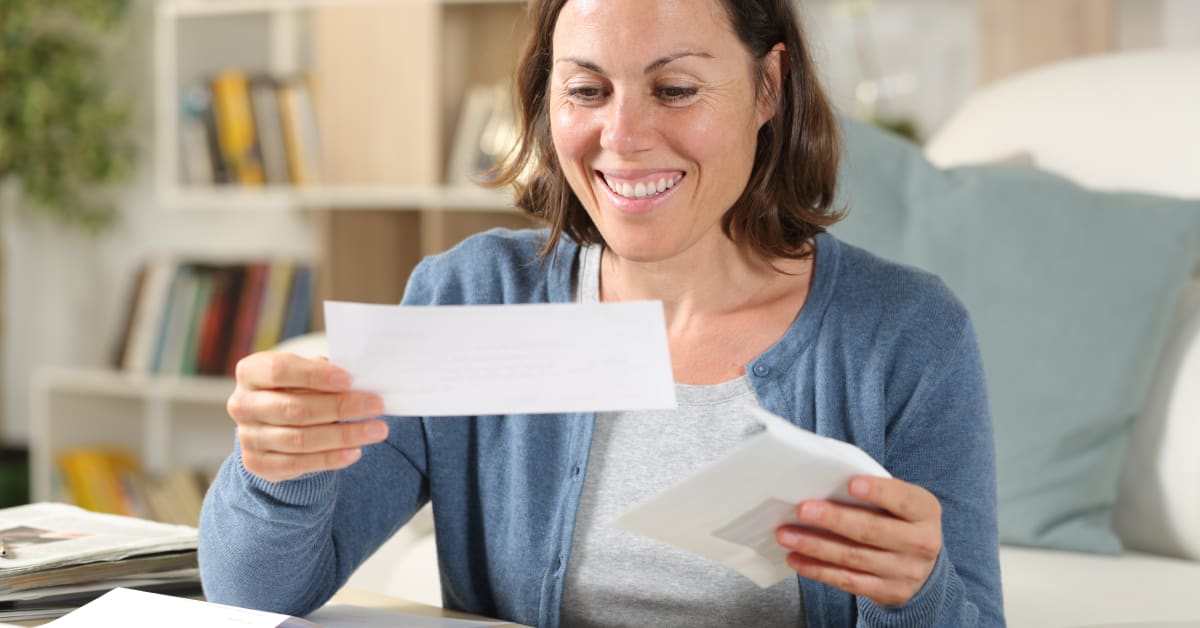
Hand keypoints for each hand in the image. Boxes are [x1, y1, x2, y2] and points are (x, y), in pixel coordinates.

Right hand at [226, 351, 387, 482]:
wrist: (272, 425)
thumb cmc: (296, 389)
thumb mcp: (303, 374)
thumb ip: (323, 373)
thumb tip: (359, 380)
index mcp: (250, 372)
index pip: (279, 370)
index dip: (314, 375)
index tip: (349, 380)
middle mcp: (242, 404)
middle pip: (295, 408)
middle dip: (341, 407)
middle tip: (377, 405)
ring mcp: (248, 437)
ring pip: (300, 440)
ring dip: (343, 436)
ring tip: (376, 431)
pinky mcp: (258, 464)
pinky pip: (299, 464)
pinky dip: (331, 458)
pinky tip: (355, 451)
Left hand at [775, 476, 941, 606]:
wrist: (921, 564)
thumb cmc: (898, 519)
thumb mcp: (899, 502)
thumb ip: (875, 492)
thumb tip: (825, 484)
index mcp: (925, 511)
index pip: (903, 500)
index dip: (878, 492)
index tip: (850, 484)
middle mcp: (921, 543)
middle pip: (872, 531)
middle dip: (834, 519)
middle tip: (802, 510)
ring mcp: (906, 571)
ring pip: (854, 557)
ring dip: (816, 546)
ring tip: (786, 535)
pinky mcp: (888, 592)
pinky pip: (848, 581)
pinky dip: (818, 570)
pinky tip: (797, 559)